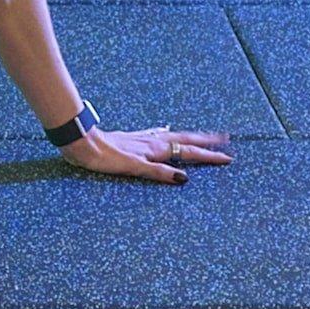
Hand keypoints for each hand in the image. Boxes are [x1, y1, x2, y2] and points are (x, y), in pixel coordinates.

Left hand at [61, 123, 231, 183]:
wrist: (83, 142)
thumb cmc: (105, 157)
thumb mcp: (134, 168)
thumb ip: (159, 172)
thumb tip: (184, 178)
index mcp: (156, 149)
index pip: (188, 152)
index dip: (208, 156)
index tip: (227, 158)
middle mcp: (152, 141)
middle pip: (185, 139)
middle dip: (206, 141)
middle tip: (225, 140)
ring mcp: (143, 138)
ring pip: (173, 135)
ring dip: (190, 136)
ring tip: (203, 135)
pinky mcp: (132, 138)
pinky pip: (156, 133)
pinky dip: (166, 132)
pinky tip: (165, 130)